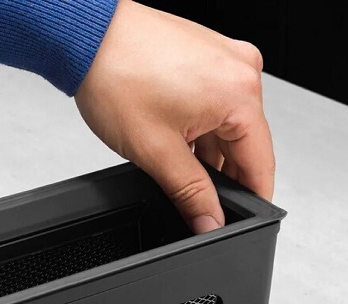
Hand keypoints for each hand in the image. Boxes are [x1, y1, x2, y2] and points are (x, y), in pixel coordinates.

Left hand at [75, 0, 274, 232]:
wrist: (86, 38)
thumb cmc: (116, 77)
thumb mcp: (157, 151)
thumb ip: (190, 193)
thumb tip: (209, 221)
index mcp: (240, 94)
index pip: (260, 162)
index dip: (251, 199)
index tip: (242, 220)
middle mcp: (240, 69)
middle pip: (244, 142)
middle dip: (221, 175)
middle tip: (194, 199)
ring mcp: (223, 58)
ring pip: (225, 123)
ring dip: (205, 149)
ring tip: (169, 158)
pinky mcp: (205, 54)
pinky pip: (212, 101)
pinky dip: (197, 124)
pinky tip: (171, 136)